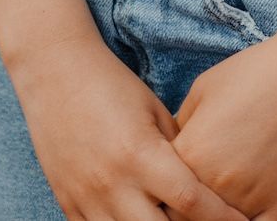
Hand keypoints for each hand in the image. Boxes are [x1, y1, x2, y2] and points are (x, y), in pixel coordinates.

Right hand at [15, 36, 249, 220]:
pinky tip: (137, 220)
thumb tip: (204, 185)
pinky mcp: (68, 204)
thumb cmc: (112, 85)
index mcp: (142, 155)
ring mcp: (87, 199)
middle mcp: (114, 184)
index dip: (221, 219)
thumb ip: (178, 152)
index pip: (192, 202)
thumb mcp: (153, 111)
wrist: (55, 71)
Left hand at [173, 35, 276, 219]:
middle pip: (185, 216)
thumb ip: (182, 127)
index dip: (164, 184)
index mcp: (190, 154)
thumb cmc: (256, 73)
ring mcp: (249, 200)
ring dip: (214, 216)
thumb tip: (171, 151)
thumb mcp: (202, 89)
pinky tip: (242, 213)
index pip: (162, 189)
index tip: (169, 178)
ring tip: (220, 196)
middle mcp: (215, 185)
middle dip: (184, 206)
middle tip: (196, 188)